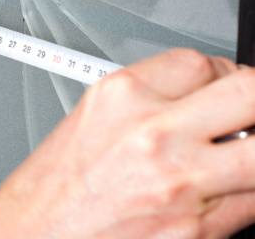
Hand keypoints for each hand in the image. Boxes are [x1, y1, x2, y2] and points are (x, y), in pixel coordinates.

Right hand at [0, 49, 254, 237]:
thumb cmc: (51, 191)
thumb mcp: (89, 120)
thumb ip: (147, 102)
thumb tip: (200, 98)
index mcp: (121, 96)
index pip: (203, 62)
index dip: (222, 74)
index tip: (223, 88)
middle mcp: (153, 132)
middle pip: (250, 91)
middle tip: (247, 116)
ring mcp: (180, 182)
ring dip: (252, 154)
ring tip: (232, 160)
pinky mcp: (198, 229)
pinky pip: (253, 203)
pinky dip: (243, 196)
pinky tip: (217, 195)